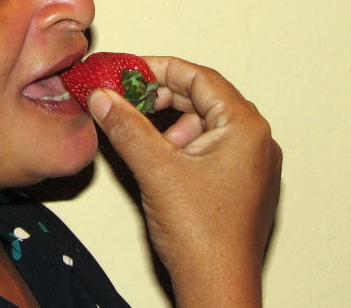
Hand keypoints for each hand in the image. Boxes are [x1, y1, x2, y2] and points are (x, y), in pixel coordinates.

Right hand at [88, 57, 281, 307]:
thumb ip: (126, 126)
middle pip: (200, 98)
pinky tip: (150, 154)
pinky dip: (174, 143)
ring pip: (200, 123)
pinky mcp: (234, 182)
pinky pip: (203, 147)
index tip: (126, 69)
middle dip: (159, 96)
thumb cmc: (202, 236)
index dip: (158, 69)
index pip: (199, 78)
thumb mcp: (155, 169)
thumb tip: (102, 96)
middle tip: (123, 96)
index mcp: (244, 128)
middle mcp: (253, 141)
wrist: (216, 287)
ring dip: (165, 122)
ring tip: (134, 130)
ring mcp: (246, 163)